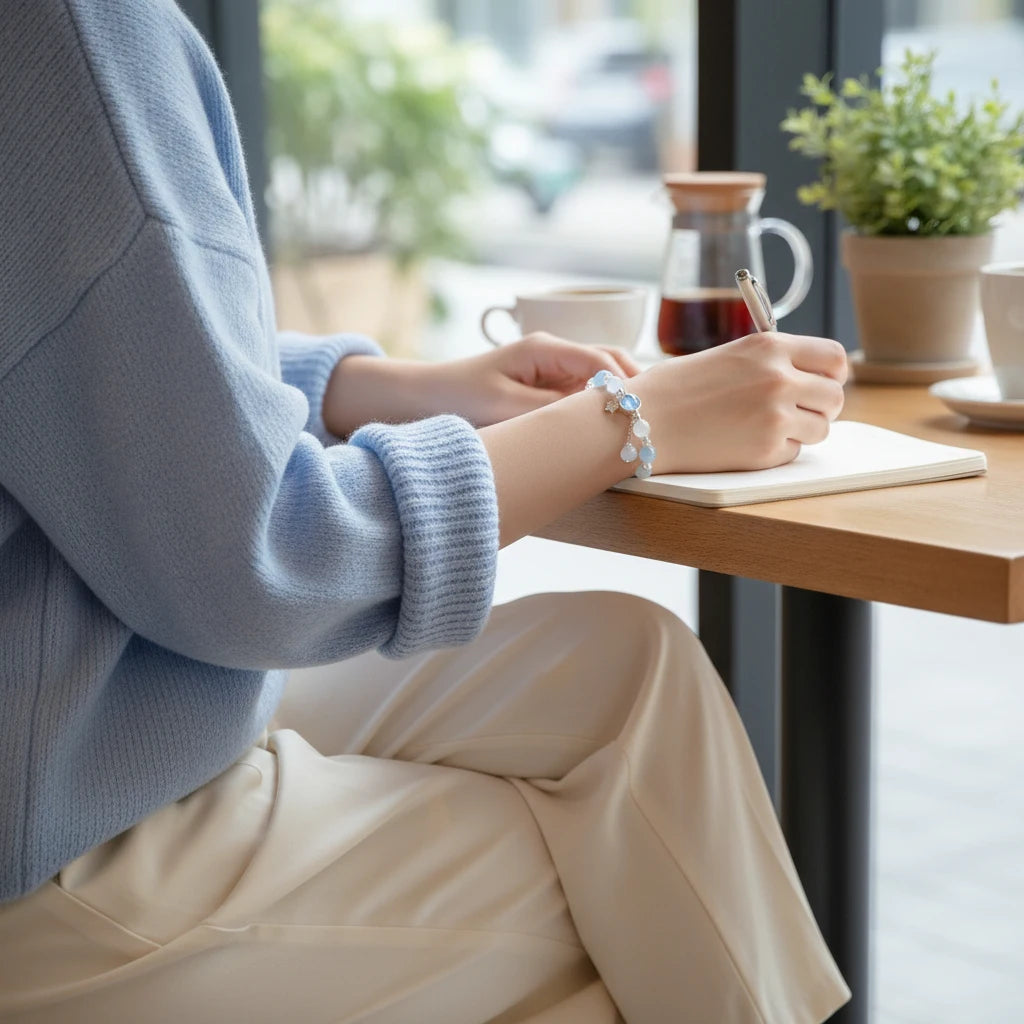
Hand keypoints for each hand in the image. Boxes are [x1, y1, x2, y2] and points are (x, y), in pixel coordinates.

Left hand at [323, 334, 641, 435]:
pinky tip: (607, 433)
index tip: (641, 413)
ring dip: (617, 402)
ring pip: (600, 381)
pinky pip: (581, 397)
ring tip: (636, 430)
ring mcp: (552, 372)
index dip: (626, 386)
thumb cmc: (458, 397)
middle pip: (610, 364)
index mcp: (545, 348)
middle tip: (652, 422)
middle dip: (633, 389)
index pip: (601, 361)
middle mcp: (553, 355)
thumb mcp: (504, 408)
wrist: (422, 399)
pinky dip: (597, 411)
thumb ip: (550, 411)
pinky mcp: (546, 390)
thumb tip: (593, 415)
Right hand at [630, 332, 847, 473]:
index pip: (834, 358)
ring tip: (764, 428)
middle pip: (835, 398)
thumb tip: (808, 379)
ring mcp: (775, 417)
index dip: (831, 375)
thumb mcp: (729, 356)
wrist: (641, 421)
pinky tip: (744, 442)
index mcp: (770, 347)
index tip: (820, 384)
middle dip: (821, 408)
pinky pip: (793, 453)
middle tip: (797, 414)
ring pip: (821, 429)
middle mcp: (779, 379)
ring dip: (801, 432)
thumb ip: (770, 362)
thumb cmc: (675, 388)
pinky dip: (776, 451)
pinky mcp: (765, 451)